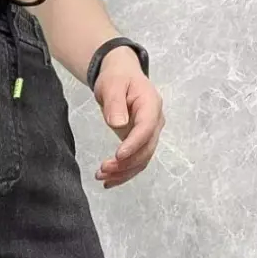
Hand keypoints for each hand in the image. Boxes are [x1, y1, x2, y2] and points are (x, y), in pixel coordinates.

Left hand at [93, 48, 164, 188]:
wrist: (121, 76)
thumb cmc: (117, 77)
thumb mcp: (112, 84)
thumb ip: (115, 103)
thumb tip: (118, 123)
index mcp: (151, 105)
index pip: (146, 128)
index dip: (134, 144)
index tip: (117, 155)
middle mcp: (155, 122)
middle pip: (146, 149)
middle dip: (125, 163)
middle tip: (102, 170)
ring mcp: (149, 134)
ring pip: (142, 160)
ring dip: (123, 172)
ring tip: (101, 177)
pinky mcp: (140, 143)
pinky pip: (136, 162)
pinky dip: (123, 173)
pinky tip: (108, 181)